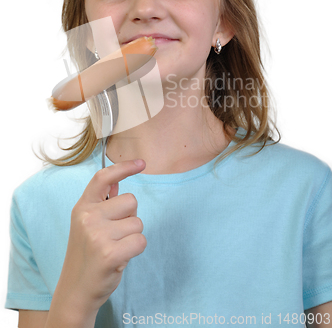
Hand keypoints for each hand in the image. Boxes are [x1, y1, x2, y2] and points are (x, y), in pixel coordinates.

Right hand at [53, 159, 146, 318]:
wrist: (75, 290)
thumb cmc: (87, 254)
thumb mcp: (87, 224)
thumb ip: (102, 203)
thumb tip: (117, 182)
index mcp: (82, 207)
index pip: (103, 178)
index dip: (123, 167)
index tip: (141, 163)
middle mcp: (88, 217)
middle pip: (131, 201)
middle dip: (130, 217)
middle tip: (115, 234)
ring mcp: (97, 235)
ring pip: (138, 223)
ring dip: (132, 236)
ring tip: (115, 248)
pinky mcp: (109, 253)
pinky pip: (140, 241)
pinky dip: (136, 250)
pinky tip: (120, 258)